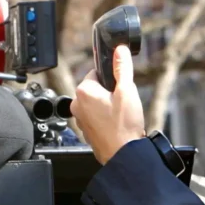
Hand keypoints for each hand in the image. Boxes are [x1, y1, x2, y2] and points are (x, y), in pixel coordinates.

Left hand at [70, 45, 145, 163]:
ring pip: (96, 103)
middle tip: (122, 103)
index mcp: (83, 91)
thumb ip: (122, 68)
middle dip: (109, 93)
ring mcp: (80, 119)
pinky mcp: (86, 131)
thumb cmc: (124, 126)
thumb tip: (120, 50)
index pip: (96, 73)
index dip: (111, 78)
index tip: (120, 87)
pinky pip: (96, 117)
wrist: (123, 154)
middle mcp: (77, 104)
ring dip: (107, 106)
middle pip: (96, 88)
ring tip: (120, 116)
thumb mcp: (127, 91)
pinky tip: (116, 125)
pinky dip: (105, 118)